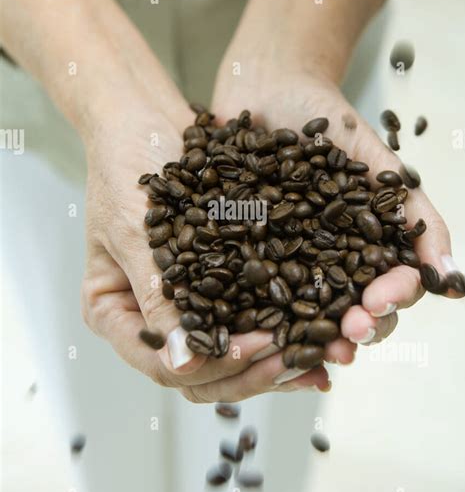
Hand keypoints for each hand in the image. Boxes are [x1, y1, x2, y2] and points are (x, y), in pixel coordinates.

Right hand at [81, 100, 331, 400]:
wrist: (144, 118)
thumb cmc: (124, 168)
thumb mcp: (134, 233)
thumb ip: (156, 297)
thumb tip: (181, 363)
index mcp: (115, 313)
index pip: (163, 366)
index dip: (213, 365)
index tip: (258, 345)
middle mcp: (150, 318)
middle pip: (202, 373)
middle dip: (251, 373)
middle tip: (299, 361)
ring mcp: (184, 305)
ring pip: (230, 357)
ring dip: (274, 362)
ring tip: (321, 362)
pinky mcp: (216, 285)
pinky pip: (248, 319)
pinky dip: (281, 328)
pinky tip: (318, 336)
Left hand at [212, 67, 462, 356]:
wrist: (263, 88)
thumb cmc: (325, 118)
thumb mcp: (376, 159)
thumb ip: (414, 212)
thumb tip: (450, 276)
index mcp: (367, 247)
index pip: (389, 289)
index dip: (389, 301)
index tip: (378, 301)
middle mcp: (329, 264)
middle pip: (351, 312)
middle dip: (355, 329)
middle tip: (348, 334)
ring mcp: (286, 265)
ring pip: (305, 316)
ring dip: (312, 337)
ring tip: (311, 350)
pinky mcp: (243, 260)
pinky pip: (248, 295)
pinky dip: (253, 316)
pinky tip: (253, 331)